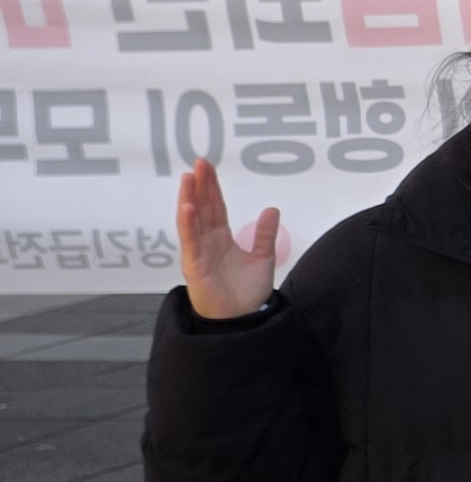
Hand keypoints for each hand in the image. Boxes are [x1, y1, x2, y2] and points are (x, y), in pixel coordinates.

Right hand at [173, 157, 279, 320]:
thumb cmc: (247, 292)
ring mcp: (199, 253)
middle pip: (202, 208)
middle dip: (200, 186)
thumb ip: (266, 235)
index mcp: (221, 239)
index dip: (211, 187)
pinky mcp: (195, 265)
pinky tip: (187, 206)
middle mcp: (207, 242)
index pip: (215, 207)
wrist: (242, 319)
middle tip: (199, 163)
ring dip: (189, 198)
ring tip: (188, 178)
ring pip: (192, 220)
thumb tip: (272, 209)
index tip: (207, 167)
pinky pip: (190, 241)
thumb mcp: (263, 258)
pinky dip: (188, 223)